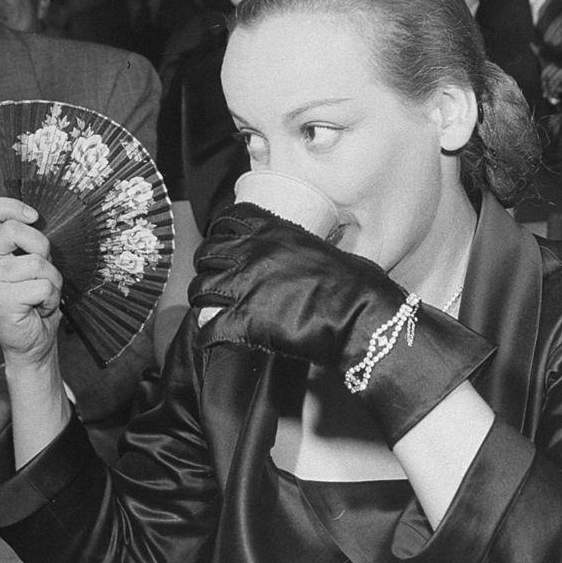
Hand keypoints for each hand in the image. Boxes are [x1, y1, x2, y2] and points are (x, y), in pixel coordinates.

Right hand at [0, 197, 62, 367]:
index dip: (12, 207)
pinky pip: (42, 286)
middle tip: (42, 269)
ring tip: (41, 293)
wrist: (34, 338)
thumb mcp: (35, 259)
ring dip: (51, 279)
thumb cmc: (36, 297)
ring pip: (36, 262)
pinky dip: (50, 296)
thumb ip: (31, 239)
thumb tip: (39, 219)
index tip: (34, 218)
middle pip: (13, 230)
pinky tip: (38, 306)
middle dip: (42, 247)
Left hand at [188, 203, 492, 446]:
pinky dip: (205, 337)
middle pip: (206, 254)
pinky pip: (207, 329)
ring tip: (208, 312)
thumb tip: (297, 256)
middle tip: (212, 282)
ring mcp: (245, 285)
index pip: (227, 221)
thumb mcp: (322, 248)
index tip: (220, 246)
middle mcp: (252, 253)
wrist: (362, 314)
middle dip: (205, 269)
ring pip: (199, 290)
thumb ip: (297, 247)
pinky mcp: (245, 320)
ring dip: (201, 303)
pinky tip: (211, 341)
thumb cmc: (355, 282)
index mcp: (272, 231)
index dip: (219, 234)